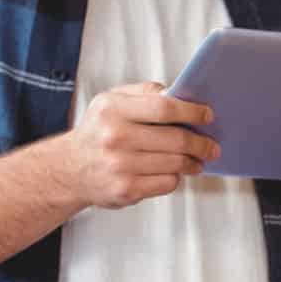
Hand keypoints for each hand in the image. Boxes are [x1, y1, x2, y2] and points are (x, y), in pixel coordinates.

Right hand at [60, 81, 218, 208]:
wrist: (68, 169)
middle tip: (212, 146)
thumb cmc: (98, 131)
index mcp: (112, 110)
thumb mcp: (111, 101)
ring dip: (193, 162)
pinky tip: (173, 172)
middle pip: (176, 139)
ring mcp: (120, 166)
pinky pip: (167, 183)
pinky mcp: (126, 190)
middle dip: (201, 143)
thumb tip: (179, 92)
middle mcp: (115, 138)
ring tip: (197, 160)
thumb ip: (144, 91)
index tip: (208, 116)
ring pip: (175, 163)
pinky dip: (176, 177)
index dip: (192, 112)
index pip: (165, 108)